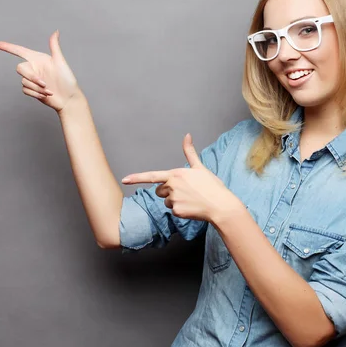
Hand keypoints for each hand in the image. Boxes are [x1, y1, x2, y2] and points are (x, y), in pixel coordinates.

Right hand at [0, 30, 80, 112]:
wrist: (68, 98)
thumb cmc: (67, 80)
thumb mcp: (60, 62)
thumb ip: (54, 46)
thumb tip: (56, 31)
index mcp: (38, 59)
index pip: (20, 51)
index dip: (8, 47)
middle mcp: (33, 68)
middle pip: (20, 68)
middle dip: (32, 77)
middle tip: (45, 84)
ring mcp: (32, 79)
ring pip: (24, 81)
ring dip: (37, 88)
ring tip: (49, 90)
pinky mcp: (31, 89)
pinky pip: (25, 90)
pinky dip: (36, 93)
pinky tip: (46, 95)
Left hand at [121, 133, 237, 222]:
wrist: (221, 205)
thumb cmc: (212, 186)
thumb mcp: (200, 167)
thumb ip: (189, 152)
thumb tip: (187, 135)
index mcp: (176, 174)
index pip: (151, 176)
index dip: (136, 178)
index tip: (124, 180)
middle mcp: (172, 186)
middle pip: (160, 191)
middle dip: (168, 192)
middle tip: (187, 192)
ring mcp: (173, 199)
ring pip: (167, 202)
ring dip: (176, 202)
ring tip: (192, 200)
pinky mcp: (176, 211)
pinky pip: (173, 211)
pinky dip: (181, 211)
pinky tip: (192, 208)